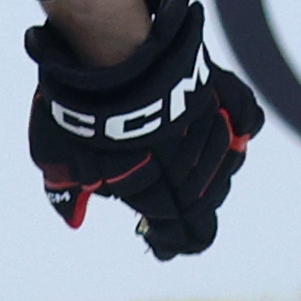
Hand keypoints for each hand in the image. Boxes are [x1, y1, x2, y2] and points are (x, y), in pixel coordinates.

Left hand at [24, 0, 260, 261]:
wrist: (111, 56)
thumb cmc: (81, 112)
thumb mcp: (56, 157)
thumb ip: (67, 192)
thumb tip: (72, 219)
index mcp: (162, 193)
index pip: (185, 236)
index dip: (172, 243)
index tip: (159, 245)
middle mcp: (197, 167)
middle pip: (206, 199)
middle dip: (186, 205)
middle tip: (165, 200)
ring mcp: (213, 126)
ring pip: (227, 160)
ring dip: (210, 165)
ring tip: (186, 162)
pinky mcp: (220, 89)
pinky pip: (244, 114)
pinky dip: (240, 123)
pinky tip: (234, 128)